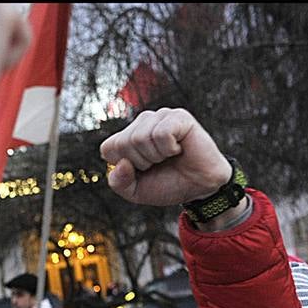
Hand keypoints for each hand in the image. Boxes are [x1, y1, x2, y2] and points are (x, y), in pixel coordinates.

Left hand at [100, 107, 232, 207]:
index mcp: (129, 136)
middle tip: (159, 163)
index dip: (123, 166)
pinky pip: (161, 134)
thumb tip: (122, 163)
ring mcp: (161, 117)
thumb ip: (118, 182)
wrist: (199, 188)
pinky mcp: (179, 117)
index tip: (142, 170)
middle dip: (141, 162)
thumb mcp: (135, 191)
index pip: (108, 148)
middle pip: (123, 143)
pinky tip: (179, 149)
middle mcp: (143, 122)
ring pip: (140, 138)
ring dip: (156, 156)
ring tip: (169, 156)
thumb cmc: (168, 184)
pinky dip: (169, 149)